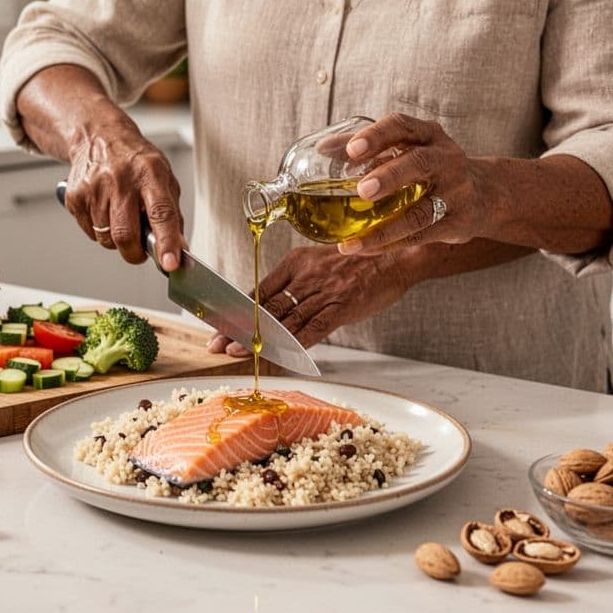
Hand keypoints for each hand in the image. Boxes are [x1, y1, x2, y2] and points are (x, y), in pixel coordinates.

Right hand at [64, 124, 184, 268]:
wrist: (99, 137)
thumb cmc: (136, 162)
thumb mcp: (164, 179)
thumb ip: (172, 215)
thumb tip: (179, 250)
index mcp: (150, 173)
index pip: (161, 213)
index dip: (166, 242)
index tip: (170, 264)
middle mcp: (120, 179)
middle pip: (125, 234)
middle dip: (134, 253)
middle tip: (140, 250)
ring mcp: (94, 188)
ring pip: (106, 239)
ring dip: (116, 240)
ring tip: (121, 218)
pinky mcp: (75, 196)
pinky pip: (90, 233)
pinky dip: (100, 231)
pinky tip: (104, 210)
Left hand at [207, 245, 408, 353]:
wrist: (397, 256)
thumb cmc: (358, 262)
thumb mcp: (319, 262)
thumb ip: (296, 282)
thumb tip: (271, 305)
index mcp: (296, 262)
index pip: (259, 290)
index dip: (236, 311)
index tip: (217, 325)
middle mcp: (306, 276)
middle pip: (265, 306)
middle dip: (237, 328)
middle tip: (215, 344)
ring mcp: (324, 292)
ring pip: (284, 320)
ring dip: (257, 339)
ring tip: (235, 351)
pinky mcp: (342, 307)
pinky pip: (313, 329)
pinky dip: (293, 344)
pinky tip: (276, 355)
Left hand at [337, 113, 491, 255]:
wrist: (485, 194)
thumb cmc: (431, 168)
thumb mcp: (409, 148)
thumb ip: (368, 147)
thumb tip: (322, 149)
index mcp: (429, 135)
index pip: (403, 126)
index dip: (377, 136)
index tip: (352, 149)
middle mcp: (446, 159)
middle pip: (419, 164)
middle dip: (390, 176)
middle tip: (362, 190)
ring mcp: (456, 192)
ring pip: (421, 211)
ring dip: (385, 228)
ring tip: (352, 242)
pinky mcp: (458, 222)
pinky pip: (422, 235)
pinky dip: (392, 243)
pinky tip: (366, 249)